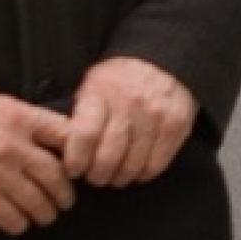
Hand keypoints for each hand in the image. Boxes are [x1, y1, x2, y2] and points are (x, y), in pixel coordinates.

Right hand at [0, 88, 74, 235]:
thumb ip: (26, 118)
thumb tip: (54, 134)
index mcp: (21, 118)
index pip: (67, 137)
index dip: (79, 155)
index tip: (79, 168)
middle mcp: (14, 146)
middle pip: (58, 177)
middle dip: (65, 194)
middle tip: (64, 200)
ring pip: (38, 203)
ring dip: (45, 213)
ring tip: (44, 214)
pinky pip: (12, 219)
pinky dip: (19, 223)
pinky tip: (17, 221)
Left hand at [62, 56, 197, 189]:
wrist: (163, 61)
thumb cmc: (119, 81)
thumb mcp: (92, 85)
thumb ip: (79, 115)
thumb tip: (64, 150)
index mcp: (102, 93)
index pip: (86, 135)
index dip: (76, 160)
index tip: (73, 170)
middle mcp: (130, 104)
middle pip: (109, 156)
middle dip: (98, 176)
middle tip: (95, 177)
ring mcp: (156, 116)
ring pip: (133, 165)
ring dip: (120, 178)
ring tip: (115, 176)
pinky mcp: (176, 126)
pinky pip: (156, 165)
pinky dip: (143, 174)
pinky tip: (136, 170)